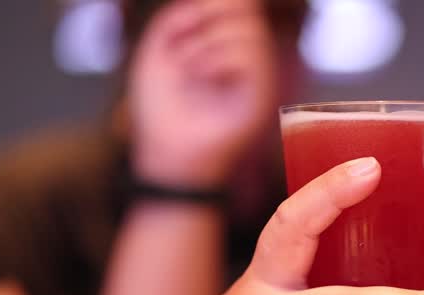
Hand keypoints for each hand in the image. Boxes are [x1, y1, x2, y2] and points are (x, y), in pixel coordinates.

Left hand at [129, 0, 277, 185]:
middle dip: (206, 17)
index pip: (241, 5)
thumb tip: (228, 0)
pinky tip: (203, 77)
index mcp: (229, 45)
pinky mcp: (263, 96)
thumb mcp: (161, 45)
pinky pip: (251, 55)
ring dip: (204, 43)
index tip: (184, 20)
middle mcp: (250, 59)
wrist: (165, 150)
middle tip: (182, 50)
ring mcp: (259, 78)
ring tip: (189, 70)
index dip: (217, 2)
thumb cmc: (161, 106)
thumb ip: (183, 14)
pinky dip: (218, 59)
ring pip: (249, 29)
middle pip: (245, 8)